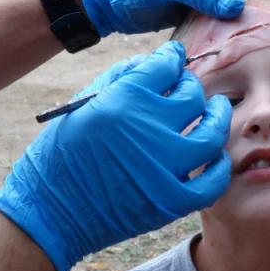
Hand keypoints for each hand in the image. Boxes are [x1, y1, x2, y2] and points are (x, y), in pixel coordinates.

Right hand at [0, 42, 231, 270]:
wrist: (50, 212)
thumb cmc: (61, 155)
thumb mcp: (82, 104)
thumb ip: (121, 77)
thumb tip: (156, 62)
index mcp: (124, 100)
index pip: (166, 65)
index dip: (172, 58)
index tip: (174, 60)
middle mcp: (148, 128)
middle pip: (192, 95)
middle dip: (190, 86)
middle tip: (188, 89)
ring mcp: (164, 166)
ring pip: (212, 133)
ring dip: (217, 117)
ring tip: (216, 110)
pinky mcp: (172, 201)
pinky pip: (213, 181)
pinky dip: (219, 166)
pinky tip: (215, 157)